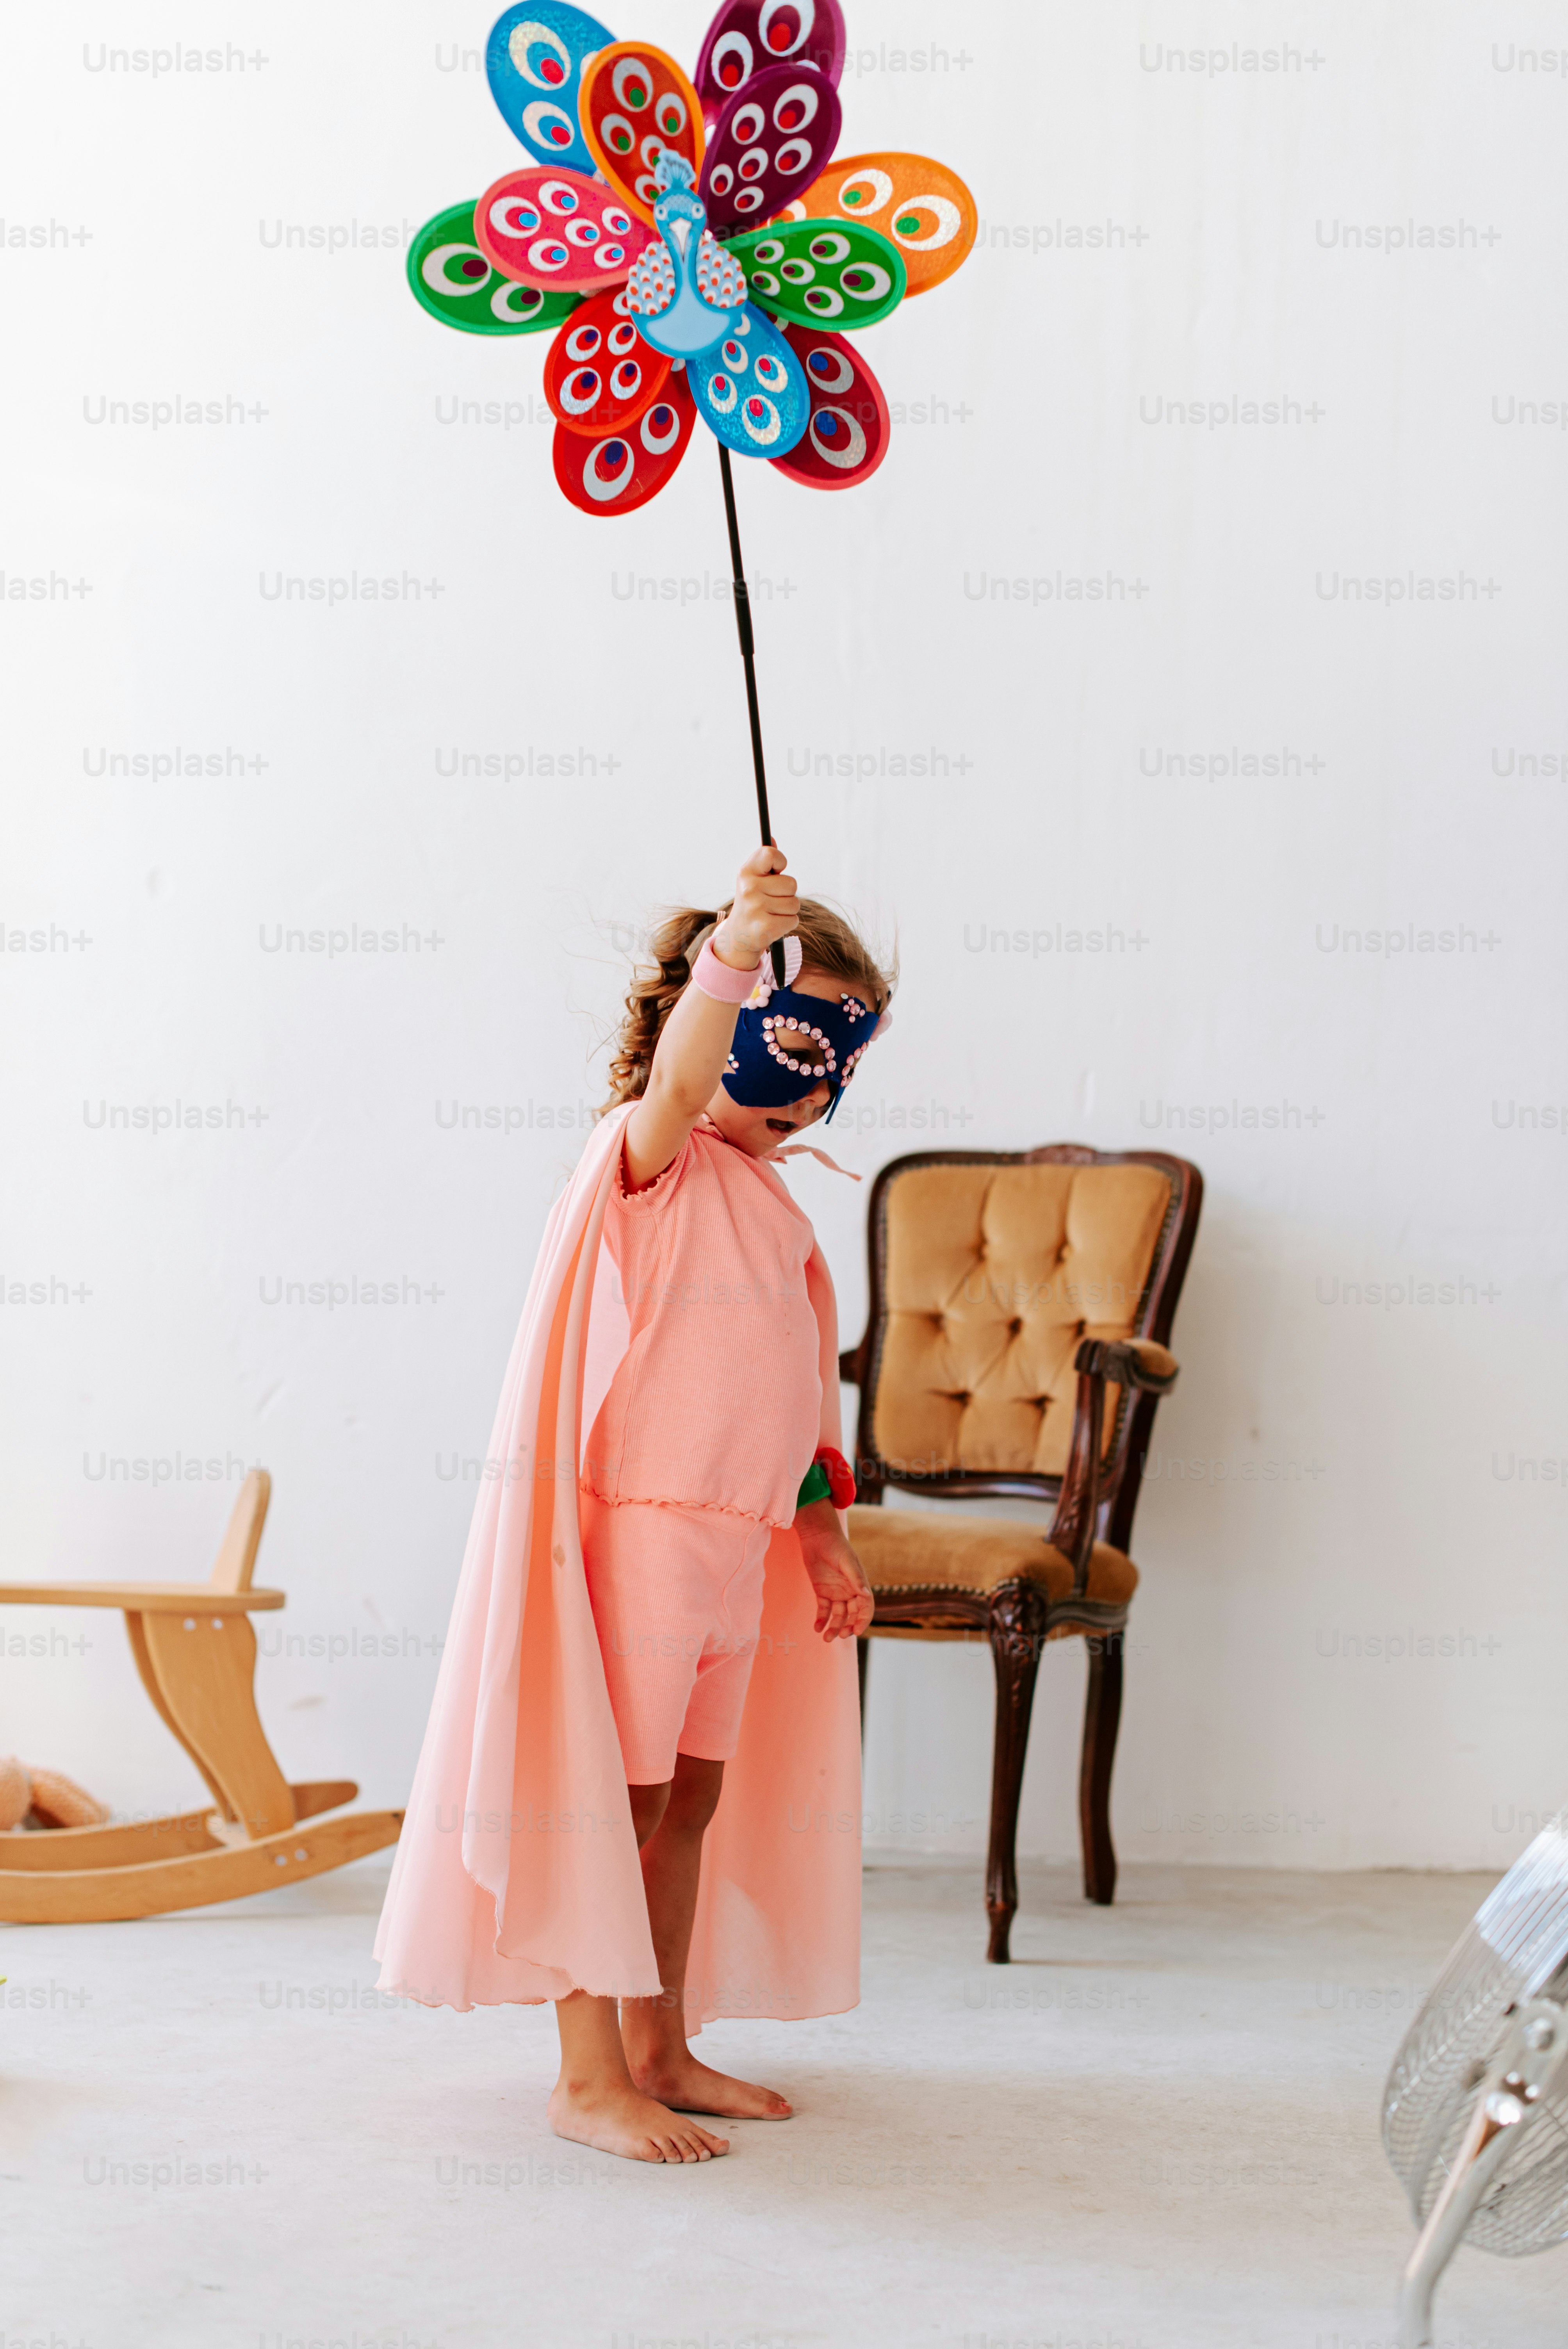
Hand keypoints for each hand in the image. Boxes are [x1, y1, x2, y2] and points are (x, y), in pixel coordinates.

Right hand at [712, 843, 797, 969]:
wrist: (738, 936)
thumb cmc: (751, 902)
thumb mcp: (752, 879)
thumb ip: (764, 860)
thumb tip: (771, 839)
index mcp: (745, 873)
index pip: (770, 854)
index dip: (780, 861)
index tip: (776, 870)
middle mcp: (749, 889)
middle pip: (791, 883)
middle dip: (786, 893)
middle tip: (770, 900)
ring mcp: (757, 909)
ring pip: (794, 903)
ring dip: (787, 910)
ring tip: (771, 913)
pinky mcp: (766, 927)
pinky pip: (793, 919)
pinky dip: (787, 923)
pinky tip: (773, 924)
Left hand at [794, 1499, 873, 1640]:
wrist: (817, 1536)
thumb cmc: (836, 1546)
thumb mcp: (846, 1561)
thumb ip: (855, 1578)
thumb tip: (866, 1596)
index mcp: (859, 1584)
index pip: (866, 1607)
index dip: (863, 1620)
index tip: (856, 1631)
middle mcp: (849, 1591)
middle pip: (852, 1614)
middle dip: (848, 1626)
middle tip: (841, 1635)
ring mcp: (836, 1592)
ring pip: (838, 1615)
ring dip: (834, 1627)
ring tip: (826, 1638)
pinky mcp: (822, 1592)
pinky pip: (823, 1610)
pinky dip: (821, 1620)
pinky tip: (817, 1627)